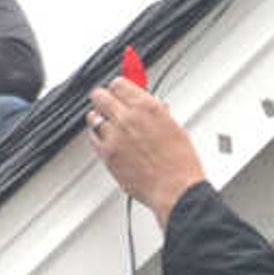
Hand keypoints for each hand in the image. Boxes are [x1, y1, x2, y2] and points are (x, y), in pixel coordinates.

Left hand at [86, 77, 207, 218]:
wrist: (176, 191)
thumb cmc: (180, 164)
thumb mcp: (174, 128)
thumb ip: (156, 113)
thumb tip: (150, 105)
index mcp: (146, 107)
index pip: (119, 84)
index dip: (119, 89)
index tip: (121, 93)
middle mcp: (127, 119)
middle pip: (100, 96)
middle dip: (105, 99)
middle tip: (109, 105)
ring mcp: (114, 137)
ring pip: (93, 117)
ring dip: (100, 119)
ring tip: (109, 125)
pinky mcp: (107, 155)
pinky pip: (93, 139)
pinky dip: (98, 138)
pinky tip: (108, 141)